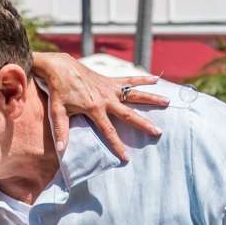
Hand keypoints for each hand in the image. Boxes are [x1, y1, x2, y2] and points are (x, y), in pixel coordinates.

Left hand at [31, 50, 165, 163]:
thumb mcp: (57, 111)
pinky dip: (142, 79)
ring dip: (151, 98)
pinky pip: (129, 79)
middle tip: (158, 132)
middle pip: (129, 113)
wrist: (60, 67)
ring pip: (135, 94)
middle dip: (143, 124)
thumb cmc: (58, 90)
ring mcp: (110, 88)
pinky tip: (156, 80)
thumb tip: (61, 149)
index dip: (117, 145)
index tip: (127, 157)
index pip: (108, 131)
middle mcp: (106, 98)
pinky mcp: (110, 80)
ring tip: (167, 102)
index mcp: (94, 108)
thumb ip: (61, 130)